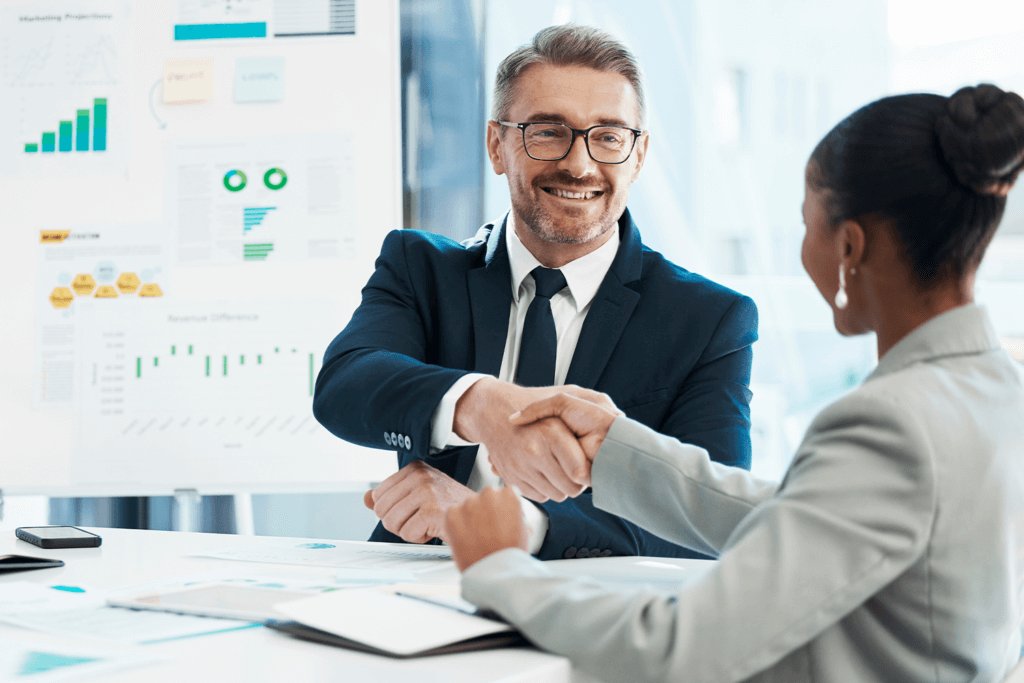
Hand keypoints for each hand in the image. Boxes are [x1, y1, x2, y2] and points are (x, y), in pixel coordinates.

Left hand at [363, 460, 473, 543]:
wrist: (481, 519)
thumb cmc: (449, 508)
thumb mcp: (417, 496)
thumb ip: (390, 495)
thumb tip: (365, 498)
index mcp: (415, 469)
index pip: (377, 497)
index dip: (393, 510)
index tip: (416, 509)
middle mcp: (421, 476)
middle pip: (381, 511)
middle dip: (399, 522)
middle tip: (422, 519)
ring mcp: (427, 492)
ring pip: (391, 523)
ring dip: (409, 531)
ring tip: (429, 524)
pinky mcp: (432, 511)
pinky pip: (407, 533)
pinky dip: (419, 538)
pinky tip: (435, 530)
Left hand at [444, 486, 527, 571]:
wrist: (494, 573)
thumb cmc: (509, 555)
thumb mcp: (522, 528)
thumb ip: (511, 513)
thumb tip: (504, 511)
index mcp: (509, 495)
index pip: (502, 494)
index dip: (500, 509)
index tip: (499, 520)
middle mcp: (489, 494)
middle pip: (484, 497)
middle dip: (485, 510)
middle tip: (487, 530)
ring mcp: (469, 503)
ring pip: (468, 506)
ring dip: (470, 517)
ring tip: (476, 538)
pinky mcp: (452, 514)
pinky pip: (452, 514)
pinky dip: (455, 525)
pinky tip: (465, 538)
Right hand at [453, 378, 600, 501]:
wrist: (492, 410)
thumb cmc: (531, 402)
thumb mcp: (564, 396)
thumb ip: (596, 402)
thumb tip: (619, 416)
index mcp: (551, 434)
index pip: (580, 473)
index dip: (589, 474)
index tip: (590, 469)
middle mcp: (534, 452)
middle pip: (571, 489)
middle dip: (578, 483)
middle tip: (578, 471)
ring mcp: (520, 467)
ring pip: (556, 495)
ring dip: (562, 487)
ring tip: (562, 469)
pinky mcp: (511, 478)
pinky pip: (539, 496)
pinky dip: (545, 488)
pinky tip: (546, 472)